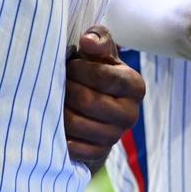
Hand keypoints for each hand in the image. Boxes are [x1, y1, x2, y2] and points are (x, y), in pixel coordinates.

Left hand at [65, 26, 145, 169]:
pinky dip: (60, 134)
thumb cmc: (96, 70)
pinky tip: (57, 121)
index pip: (102, 77)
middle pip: (87, 101)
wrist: (95, 107)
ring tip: (56, 98)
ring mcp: (116, 136)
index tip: (71, 65)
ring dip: (59, 109)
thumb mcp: (100, 50)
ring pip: (76, 124)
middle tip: (59, 82)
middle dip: (67, 88)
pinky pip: (74, 146)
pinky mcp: (100, 153)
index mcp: (135, 86)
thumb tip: (87, 42)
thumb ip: (98, 38)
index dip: (79, 69)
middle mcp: (131, 114)